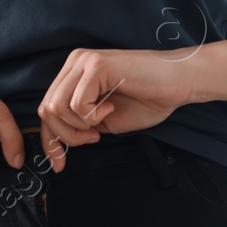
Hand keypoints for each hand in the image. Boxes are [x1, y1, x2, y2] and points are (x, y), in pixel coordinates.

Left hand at [36, 48, 195, 171]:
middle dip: (66, 136)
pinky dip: (92, 116)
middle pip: (46, 110)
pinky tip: (110, 108)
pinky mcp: (97, 65)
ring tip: (103, 121)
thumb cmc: (150, 99)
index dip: (49, 141)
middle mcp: (75, 63)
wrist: (180, 83)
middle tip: (93, 138)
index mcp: (75, 75)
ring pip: (56, 107)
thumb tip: (57, 143)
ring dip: (79, 126)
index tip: (59, 164)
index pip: (46, 109)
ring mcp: (84, 62)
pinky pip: (77, 104)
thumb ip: (81, 125)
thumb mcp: (106, 121)